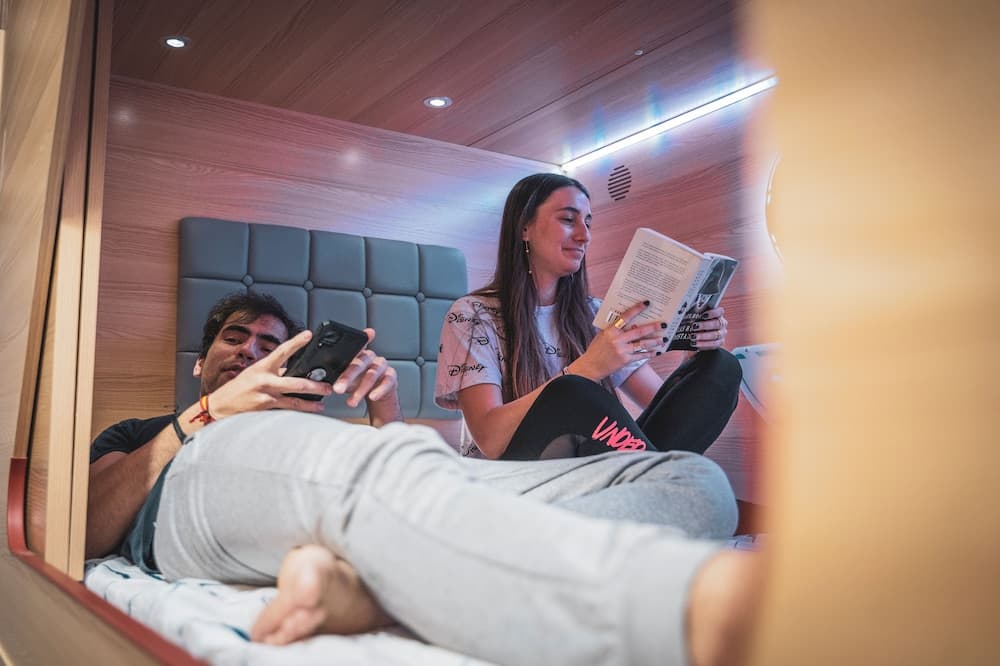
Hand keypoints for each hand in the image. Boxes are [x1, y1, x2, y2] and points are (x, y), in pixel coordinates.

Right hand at [209, 330, 333, 416]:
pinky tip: (307, 413)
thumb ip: (274, 372)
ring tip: (322, 403)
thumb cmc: (238, 389)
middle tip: (329, 386)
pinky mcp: (265, 410)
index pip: (282, 351)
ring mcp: (266, 397)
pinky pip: (286, 410)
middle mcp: (265, 381)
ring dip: (311, 403)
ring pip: (294, 401)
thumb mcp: (254, 374)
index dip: (296, 342)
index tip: (309, 335)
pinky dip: (298, 412)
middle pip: (296, 382)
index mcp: (262, 367)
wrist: (219, 407)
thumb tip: (293, 371)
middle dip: (315, 386)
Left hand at [332, 328, 398, 408]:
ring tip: (352, 402)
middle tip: (337, 389)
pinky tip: (372, 396)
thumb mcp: (345, 378)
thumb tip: (317, 380)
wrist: (378, 394)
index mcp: (357, 354)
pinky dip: (379, 390)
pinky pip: (387, 382)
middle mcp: (370, 357)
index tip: (344, 345)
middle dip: (347, 378)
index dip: (352, 343)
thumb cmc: (359, 382)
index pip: (352, 348)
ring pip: (372, 374)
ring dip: (361, 389)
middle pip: (359, 364)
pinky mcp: (391, 376)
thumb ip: (335, 376)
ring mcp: (382, 366)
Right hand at [573, 301, 662, 379]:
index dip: (637, 309)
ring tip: (663, 339)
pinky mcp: (625, 360)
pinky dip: (649, 354)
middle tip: (663, 324)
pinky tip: (656, 352)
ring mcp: (622, 350)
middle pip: (639, 331)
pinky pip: (640, 356)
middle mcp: (617, 340)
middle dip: (653, 327)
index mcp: (610, 331)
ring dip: (654, 341)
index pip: (626, 317)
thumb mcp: (602, 335)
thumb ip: (615, 329)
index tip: (646, 304)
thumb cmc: (596, 349)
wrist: (591, 366)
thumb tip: (630, 323)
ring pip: (642, 344)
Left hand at [689, 307, 727, 349]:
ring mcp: (721, 334)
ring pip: (716, 335)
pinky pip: (714, 344)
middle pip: (717, 323)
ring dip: (703, 336)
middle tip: (694, 326)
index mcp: (718, 315)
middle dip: (705, 325)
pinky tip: (696, 343)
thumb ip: (695, 315)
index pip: (719, 312)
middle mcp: (722, 324)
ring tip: (693, 337)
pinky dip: (704, 344)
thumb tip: (685, 312)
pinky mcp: (719, 343)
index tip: (703, 315)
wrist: (697, 337)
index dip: (713, 313)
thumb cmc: (697, 324)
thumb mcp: (696, 318)